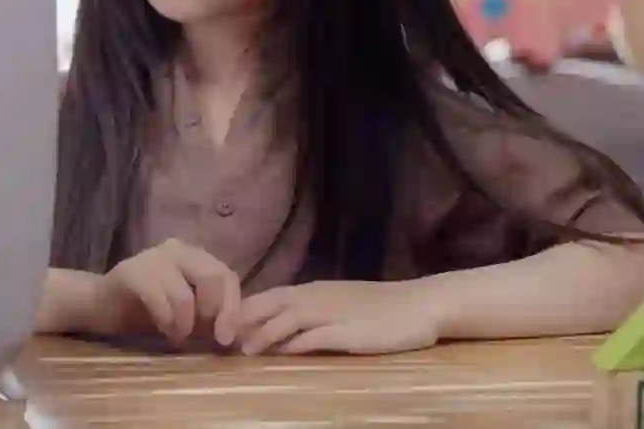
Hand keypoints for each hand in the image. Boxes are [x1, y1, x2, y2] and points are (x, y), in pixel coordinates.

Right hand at [94, 238, 241, 346]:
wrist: (100, 305)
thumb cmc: (146, 310)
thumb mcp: (186, 311)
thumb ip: (208, 312)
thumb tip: (236, 333)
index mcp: (194, 255)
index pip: (227, 276)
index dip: (232, 308)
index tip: (226, 338)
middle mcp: (177, 249)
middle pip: (213, 277)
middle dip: (215, 313)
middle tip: (205, 337)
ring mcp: (153, 257)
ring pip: (186, 295)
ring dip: (185, 325)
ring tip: (178, 336)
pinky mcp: (131, 272)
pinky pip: (161, 301)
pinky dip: (167, 322)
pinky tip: (164, 331)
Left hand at [236, 280, 442, 355]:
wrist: (420, 305)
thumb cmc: (381, 308)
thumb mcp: (340, 306)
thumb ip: (313, 314)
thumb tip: (284, 329)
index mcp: (314, 290)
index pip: (271, 295)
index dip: (246, 309)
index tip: (224, 324)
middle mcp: (318, 297)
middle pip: (272, 303)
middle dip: (246, 319)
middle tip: (223, 337)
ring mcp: (333, 313)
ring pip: (289, 318)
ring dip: (265, 333)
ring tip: (246, 350)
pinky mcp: (348, 333)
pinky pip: (317, 336)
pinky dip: (297, 343)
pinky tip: (283, 352)